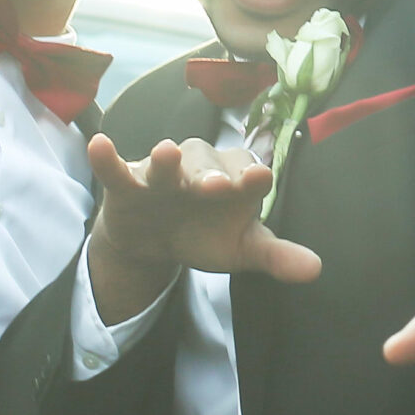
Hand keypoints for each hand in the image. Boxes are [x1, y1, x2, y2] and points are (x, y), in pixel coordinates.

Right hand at [83, 133, 320, 322]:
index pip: (248, 175)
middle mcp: (202, 169)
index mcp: (236, 181)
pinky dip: (108, 158)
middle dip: (212, 175)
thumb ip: (276, 256)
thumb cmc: (206, 234)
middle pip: (209, 166)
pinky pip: (117, 168)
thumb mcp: (242, 249)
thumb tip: (316, 269)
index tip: (261, 178)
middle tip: (217, 187)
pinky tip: (99, 144)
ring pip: (168, 162)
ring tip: (166, 154)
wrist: (156, 240)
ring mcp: (164, 173)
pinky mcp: (129, 183)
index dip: (253, 176)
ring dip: (167, 161)